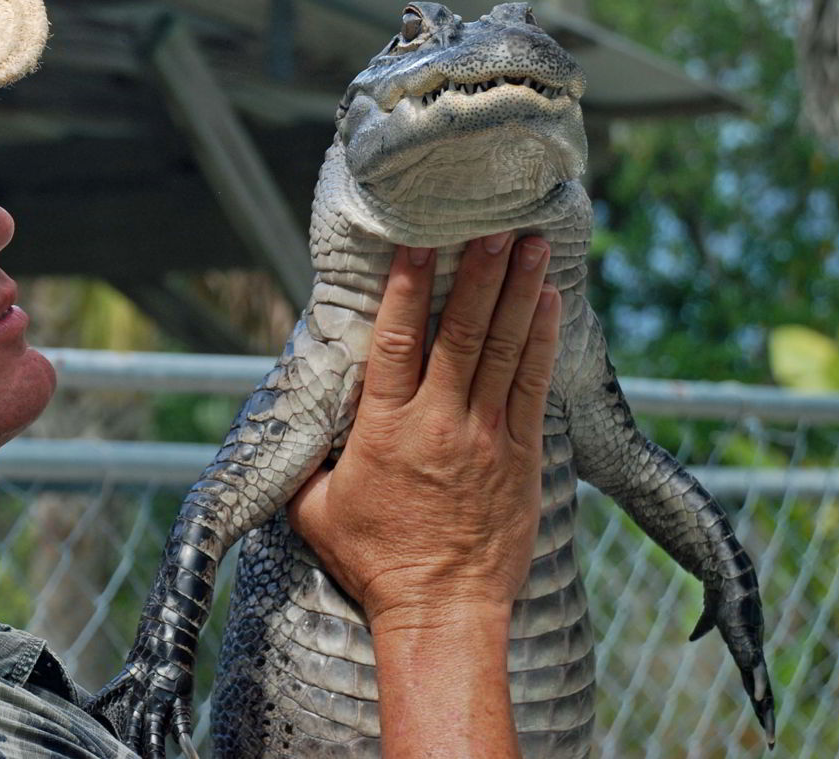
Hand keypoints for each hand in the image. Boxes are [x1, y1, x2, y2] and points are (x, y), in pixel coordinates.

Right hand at [286, 233, 558, 628]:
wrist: (442, 612)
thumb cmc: (374, 562)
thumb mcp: (314, 508)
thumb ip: (306, 458)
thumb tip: (288, 423)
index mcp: (385, 430)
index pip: (398, 342)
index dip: (408, 287)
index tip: (420, 243)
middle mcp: (439, 424)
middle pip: (462, 333)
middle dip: (480, 274)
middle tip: (494, 225)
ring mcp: (487, 438)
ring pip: (504, 350)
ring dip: (519, 292)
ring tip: (533, 244)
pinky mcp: (522, 456)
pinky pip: (532, 385)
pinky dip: (541, 340)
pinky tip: (549, 303)